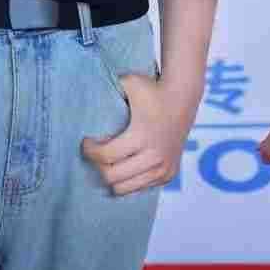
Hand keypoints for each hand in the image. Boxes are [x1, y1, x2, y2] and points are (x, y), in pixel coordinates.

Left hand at [82, 74, 190, 195]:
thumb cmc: (152, 88)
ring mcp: (163, 168)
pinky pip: (140, 187)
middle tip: (94, 153)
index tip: (86, 142)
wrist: (183, 97)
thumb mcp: (130, 82)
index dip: (90, 151)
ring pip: (125, 188)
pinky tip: (124, 164)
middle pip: (113, 176)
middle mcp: (154, 156)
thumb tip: (85, 89)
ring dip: (112, 177)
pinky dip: (129, 180)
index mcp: (142, 136)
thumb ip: (108, 84)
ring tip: (107, 162)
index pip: (106, 156)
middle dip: (98, 166)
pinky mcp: (168, 174)